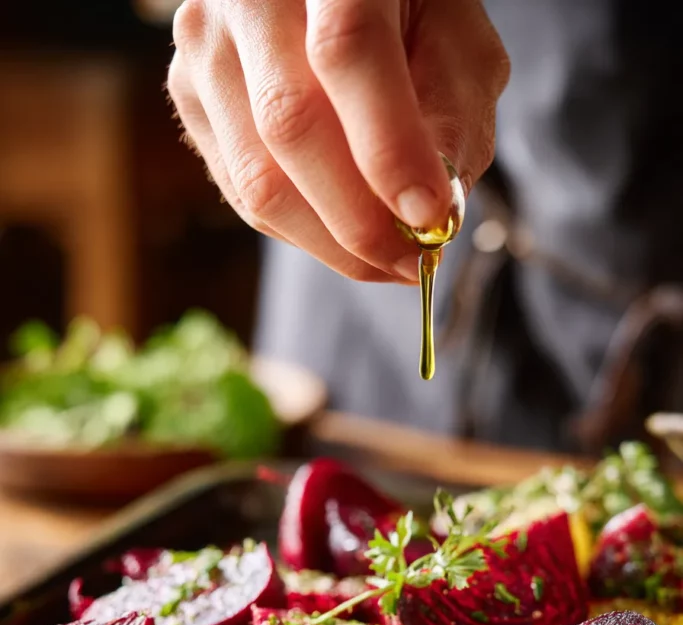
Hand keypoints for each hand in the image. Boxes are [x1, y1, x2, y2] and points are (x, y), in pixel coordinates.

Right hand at [168, 0, 508, 283]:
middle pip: (290, 126)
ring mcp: (204, 45)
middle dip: (360, 220)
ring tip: (388, 260)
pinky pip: (242, 193)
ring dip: (331, 243)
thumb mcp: (454, 29)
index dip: (390, 147)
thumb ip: (456, 107)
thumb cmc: (397, 0)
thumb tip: (434, 211)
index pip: (347, 51)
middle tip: (415, 262)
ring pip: (258, 179)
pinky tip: (344, 235)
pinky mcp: (187, 94)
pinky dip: (301, 232)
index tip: (431, 217)